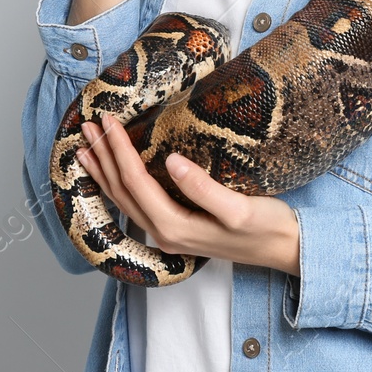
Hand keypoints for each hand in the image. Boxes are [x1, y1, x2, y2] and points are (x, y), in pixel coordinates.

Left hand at [78, 113, 300, 277]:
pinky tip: (113, 175)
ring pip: (125, 200)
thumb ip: (202, 188)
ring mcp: (169, 234)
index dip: (119, 150)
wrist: (286, 251)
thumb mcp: (239, 208)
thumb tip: (171, 161)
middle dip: (103, 157)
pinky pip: (137, 205)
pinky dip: (119, 185)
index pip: (136, 182)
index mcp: (175, 227)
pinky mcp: (178, 228)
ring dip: (105, 172)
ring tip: (86, 149)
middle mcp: (165, 234)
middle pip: (122, 191)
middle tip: (85, 126)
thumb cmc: (267, 228)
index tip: (109, 120)